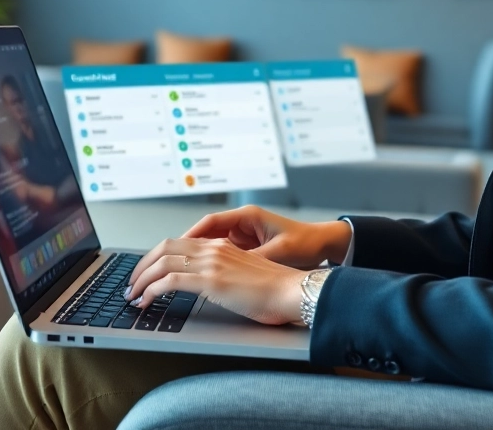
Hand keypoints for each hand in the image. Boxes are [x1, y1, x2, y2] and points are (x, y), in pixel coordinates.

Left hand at [124, 237, 306, 325]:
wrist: (292, 291)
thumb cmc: (275, 290)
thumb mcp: (243, 276)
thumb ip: (223, 276)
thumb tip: (205, 289)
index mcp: (221, 245)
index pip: (178, 244)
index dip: (156, 257)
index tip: (146, 273)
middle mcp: (213, 248)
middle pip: (164, 248)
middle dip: (141, 267)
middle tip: (132, 284)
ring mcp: (211, 262)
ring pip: (161, 263)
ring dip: (141, 280)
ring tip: (133, 296)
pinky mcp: (211, 279)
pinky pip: (169, 281)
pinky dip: (151, 290)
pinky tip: (146, 301)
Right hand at [182, 205, 352, 268]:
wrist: (325, 245)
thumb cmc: (305, 243)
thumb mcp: (277, 251)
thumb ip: (253, 258)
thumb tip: (231, 268)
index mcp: (247, 217)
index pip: (209, 222)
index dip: (190, 235)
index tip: (175, 248)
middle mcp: (243, 223)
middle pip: (205, 232)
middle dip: (186, 247)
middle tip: (168, 262)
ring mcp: (245, 235)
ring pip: (211, 244)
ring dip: (196, 256)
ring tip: (179, 271)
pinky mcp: (248, 247)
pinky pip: (222, 253)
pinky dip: (210, 263)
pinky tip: (201, 275)